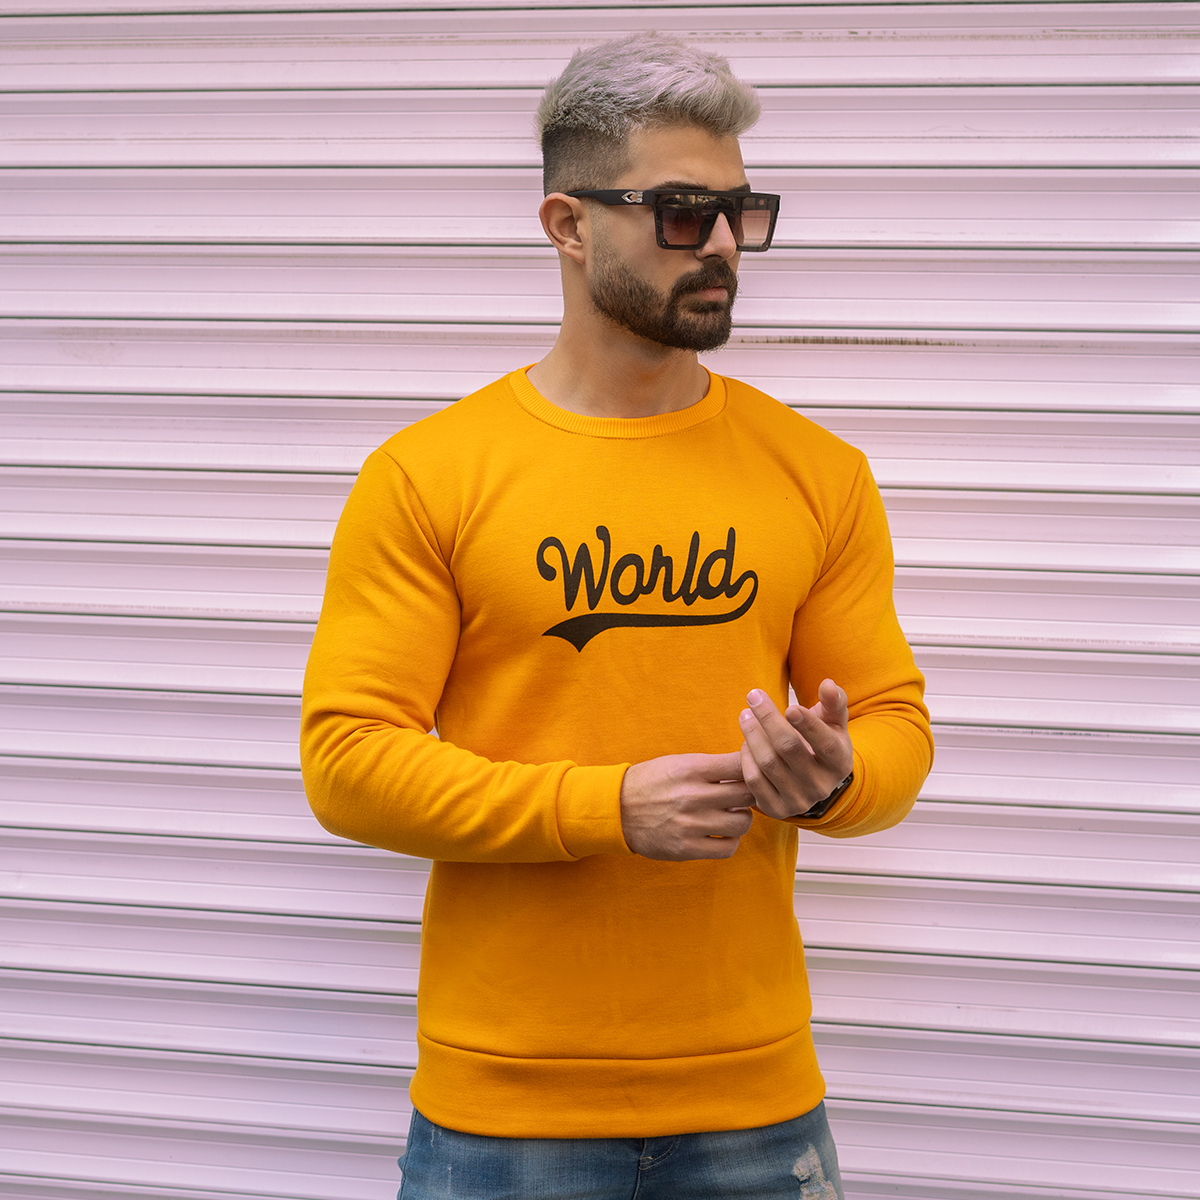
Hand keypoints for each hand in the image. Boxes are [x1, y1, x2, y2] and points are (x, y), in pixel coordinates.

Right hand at [620, 752, 753, 860]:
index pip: (740, 765)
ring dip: (741, 819)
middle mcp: (692, 796)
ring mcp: (690, 824)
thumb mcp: (679, 763)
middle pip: (748, 794)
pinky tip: (720, 834)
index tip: (750, 771)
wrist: (616, 809)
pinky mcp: (686, 848)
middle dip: (749, 794)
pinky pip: (728, 848)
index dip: (752, 767)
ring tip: (729, 815)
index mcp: (691, 769)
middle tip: (741, 795)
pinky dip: (730, 841)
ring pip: (742, 823)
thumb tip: (750, 766)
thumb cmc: (653, 782)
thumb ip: (713, 766)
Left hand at [738, 680, 853, 818]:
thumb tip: (829, 684)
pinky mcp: (776, 809)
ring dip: (752, 734)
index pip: (826, 744)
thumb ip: (834, 702)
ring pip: (768, 763)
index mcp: (840, 763)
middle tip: (753, 696)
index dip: (808, 726)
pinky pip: (753, 781)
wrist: (811, 778)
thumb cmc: (822, 740)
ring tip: (745, 715)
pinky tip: (746, 742)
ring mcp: (798, 801)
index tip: (790, 707)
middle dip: (768, 718)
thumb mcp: (833, 722)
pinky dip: (746, 758)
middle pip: (789, 748)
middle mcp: (821, 786)